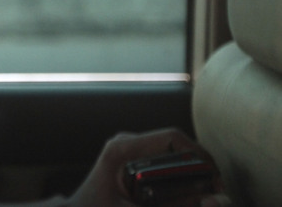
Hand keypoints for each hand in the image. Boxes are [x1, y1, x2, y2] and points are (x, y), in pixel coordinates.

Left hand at [66, 128, 229, 206]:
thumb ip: (176, 206)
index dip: (200, 156)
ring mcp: (128, 147)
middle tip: (216, 193)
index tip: (216, 181)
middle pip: (176, 143)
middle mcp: (125, 142)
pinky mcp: (133, 157)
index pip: (172, 137)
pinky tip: (192, 191)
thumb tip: (211, 199)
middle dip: (201, 166)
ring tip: (207, 193)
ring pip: (173, 151)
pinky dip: (182, 173)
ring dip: (194, 170)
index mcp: (122, 150)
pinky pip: (166, 158)